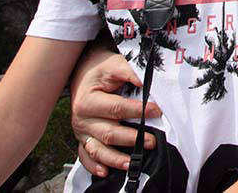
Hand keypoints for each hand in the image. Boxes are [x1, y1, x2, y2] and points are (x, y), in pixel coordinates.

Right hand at [69, 41, 161, 175]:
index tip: (156, 111)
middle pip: (108, 133)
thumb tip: (145, 81)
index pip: (116, 108)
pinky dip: (94, 166)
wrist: (83, 73)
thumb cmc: (101, 71)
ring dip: (115, 159)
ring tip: (132, 163)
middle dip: (131, 139)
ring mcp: (82, 132)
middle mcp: (82, 119)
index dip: (138, 111)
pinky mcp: (83, 139)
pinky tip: (105, 172)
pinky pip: (86, 156)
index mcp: (88, 100)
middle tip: (152, 141)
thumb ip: (129, 71)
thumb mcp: (114, 65)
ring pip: (97, 149)